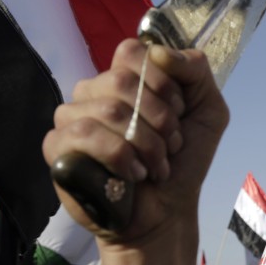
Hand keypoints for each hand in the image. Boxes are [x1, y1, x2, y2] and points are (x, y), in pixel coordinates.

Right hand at [42, 40, 228, 264]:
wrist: (167, 213)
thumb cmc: (183, 162)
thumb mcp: (208, 111)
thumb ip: (196, 71)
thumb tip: (159, 52)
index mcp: (126, 79)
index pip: (131, 51)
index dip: (162, 81)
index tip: (178, 111)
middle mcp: (94, 93)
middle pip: (122, 79)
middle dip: (160, 117)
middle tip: (171, 145)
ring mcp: (72, 119)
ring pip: (107, 108)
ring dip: (145, 142)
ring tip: (156, 165)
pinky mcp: (57, 148)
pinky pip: (83, 134)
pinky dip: (119, 155)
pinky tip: (133, 174)